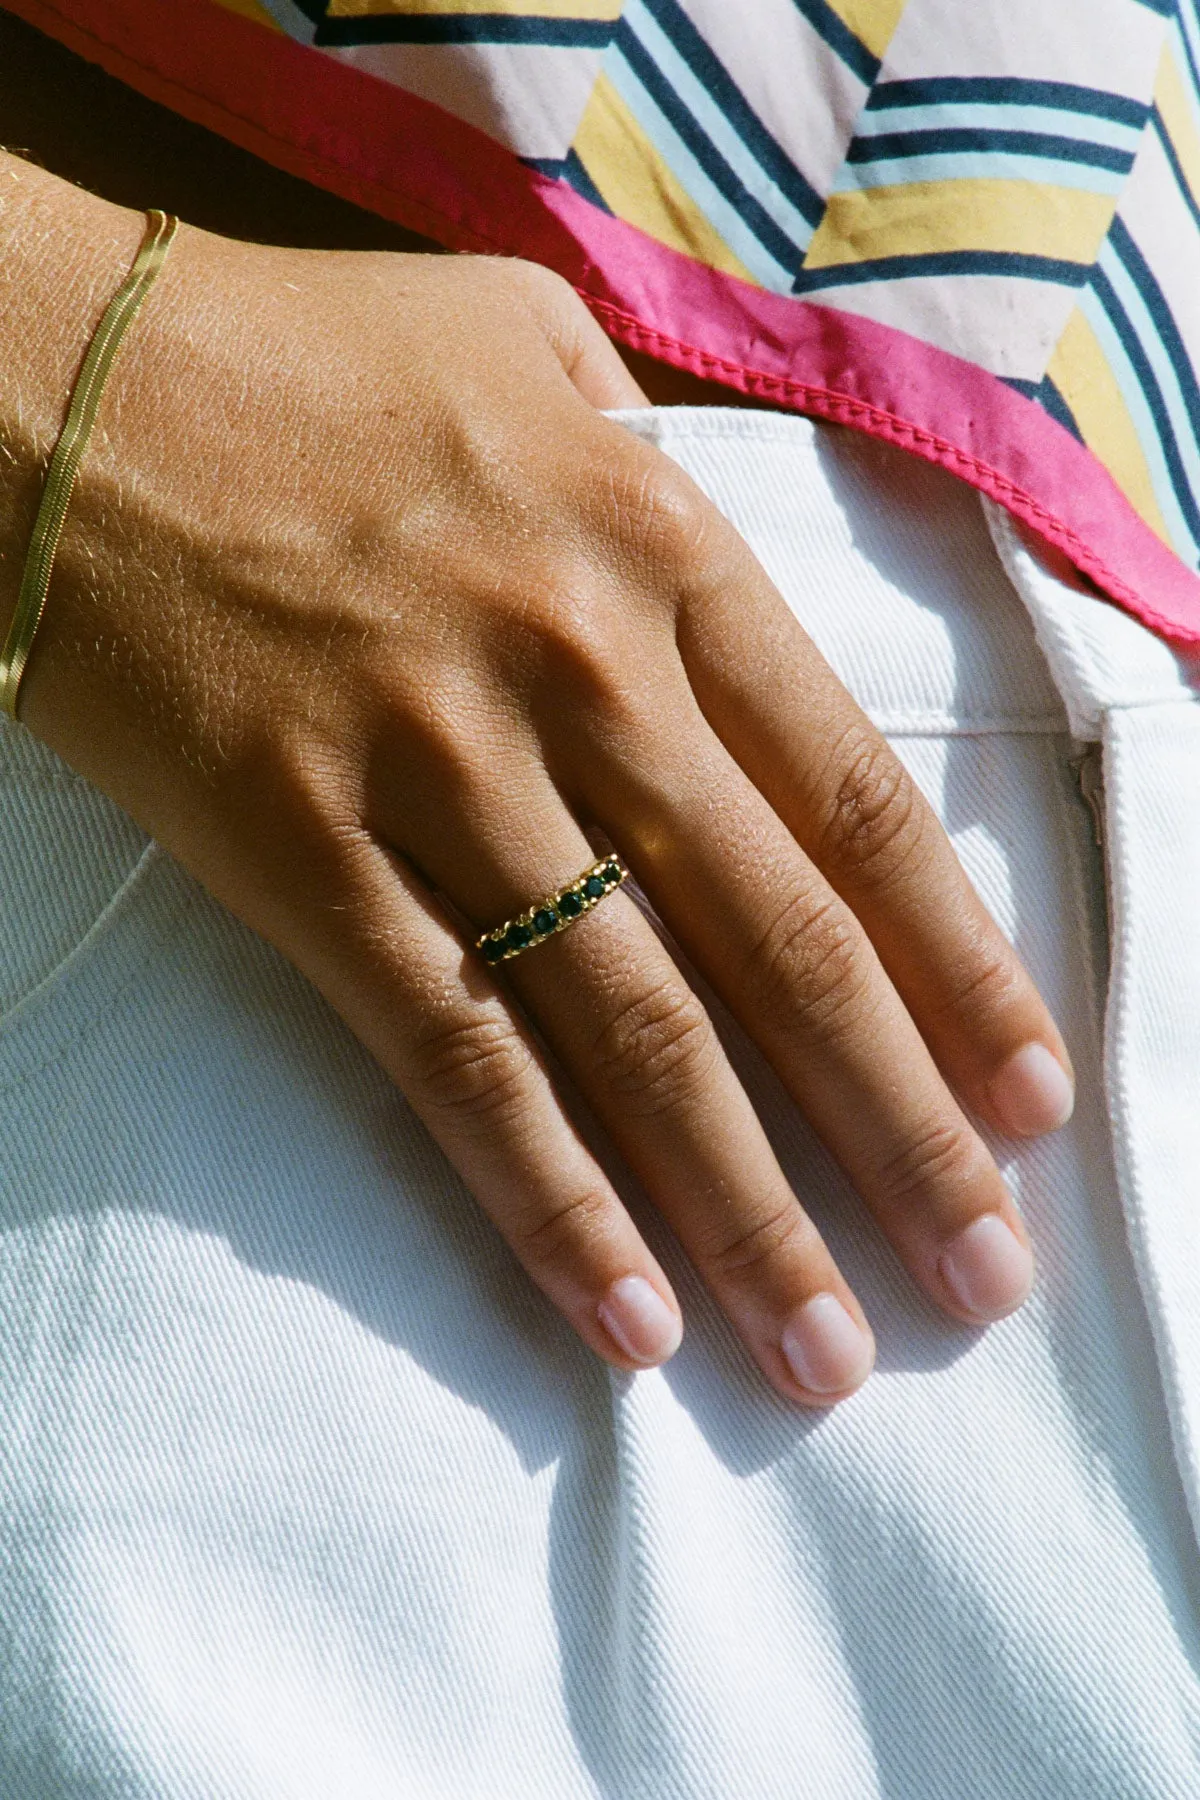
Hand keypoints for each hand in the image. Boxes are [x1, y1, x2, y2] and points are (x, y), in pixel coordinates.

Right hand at [7, 173, 1072, 1405]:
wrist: (47, 375)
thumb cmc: (295, 353)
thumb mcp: (524, 343)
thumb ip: (649, 467)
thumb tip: (720, 582)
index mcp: (656, 551)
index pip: (856, 805)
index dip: (959, 968)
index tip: (1028, 1096)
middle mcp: (579, 674)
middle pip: (782, 946)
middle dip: (901, 1129)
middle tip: (981, 1274)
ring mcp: (437, 771)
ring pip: (634, 1030)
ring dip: (748, 1208)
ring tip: (824, 1348)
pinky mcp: (301, 853)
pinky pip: (451, 1052)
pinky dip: (545, 1193)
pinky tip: (623, 1310)